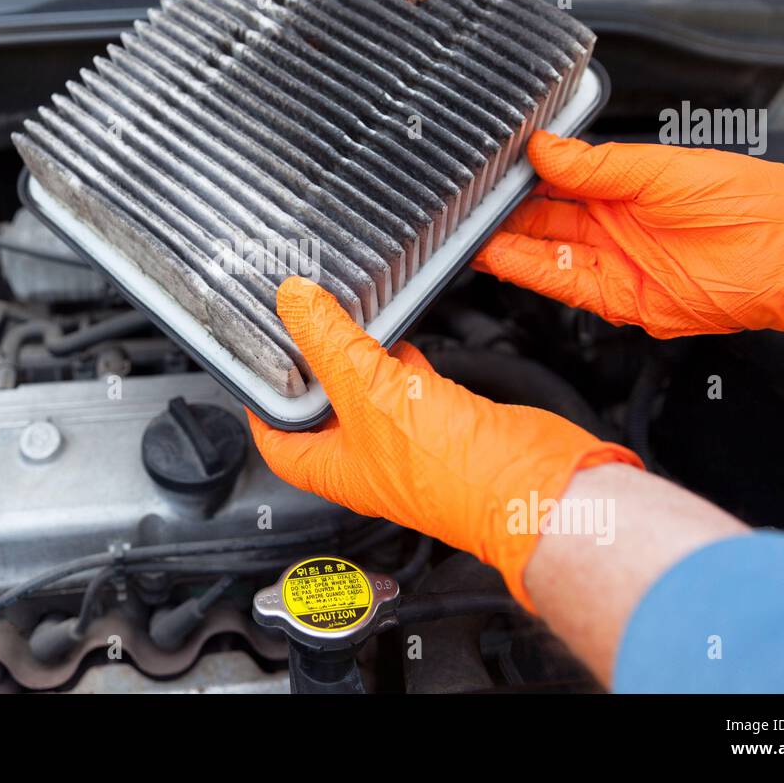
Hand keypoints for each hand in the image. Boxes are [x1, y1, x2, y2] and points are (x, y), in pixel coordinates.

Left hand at [247, 276, 640, 608]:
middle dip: (309, 371)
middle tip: (293, 327)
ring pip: (368, 391)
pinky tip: (398, 332)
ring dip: (355, 357)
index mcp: (334, 469)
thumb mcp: (369, 391)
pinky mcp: (444, 418)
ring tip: (336, 317)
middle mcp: (367, 458)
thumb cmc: (450, 470)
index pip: (276, 441)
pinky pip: (408, 382)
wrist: (530, 482)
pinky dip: (399, 355)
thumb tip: (294, 302)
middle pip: (322, 411)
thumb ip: (329, 343)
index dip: (260, 406)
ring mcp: (407, 439)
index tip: (253, 367)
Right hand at [475, 131, 783, 345]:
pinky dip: (527, 270)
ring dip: (505, 244)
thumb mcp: (661, 170)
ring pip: (545, 252)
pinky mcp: (619, 299)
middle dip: (504, 212)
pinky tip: (496, 254)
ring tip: (466, 230)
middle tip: (465, 203)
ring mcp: (616, 263)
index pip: (559, 181)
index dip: (523, 176)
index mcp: (627, 187)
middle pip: (544, 219)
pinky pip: (562, 284)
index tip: (489, 168)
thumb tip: (543, 148)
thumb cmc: (746, 202)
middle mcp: (616, 225)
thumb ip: (596, 166)